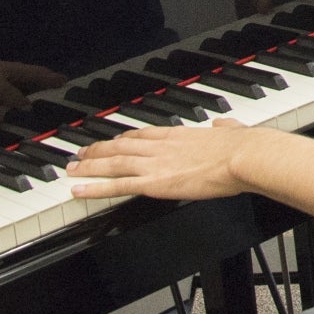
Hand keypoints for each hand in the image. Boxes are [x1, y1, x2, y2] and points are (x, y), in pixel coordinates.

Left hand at [67, 121, 260, 200]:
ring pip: (111, 164)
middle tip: (79, 153)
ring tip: (71, 168)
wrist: (243, 156)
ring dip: (88, 165)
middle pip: (119, 147)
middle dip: (97, 150)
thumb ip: (224, 128)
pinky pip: (116, 186)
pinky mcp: (154, 184)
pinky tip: (78, 189)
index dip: (122, 138)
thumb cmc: (243, 146)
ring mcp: (154, 164)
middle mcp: (160, 146)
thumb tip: (226, 124)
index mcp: (178, 134)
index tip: (112, 141)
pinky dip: (94, 187)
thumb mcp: (231, 130)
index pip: (142, 135)